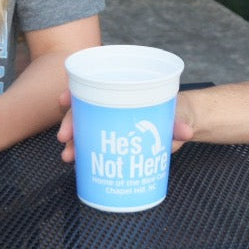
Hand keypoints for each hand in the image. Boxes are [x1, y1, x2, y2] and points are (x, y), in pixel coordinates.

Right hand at [57, 89, 194, 162]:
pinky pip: (94, 144)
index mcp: (125, 89)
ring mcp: (112, 123)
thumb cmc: (178, 110)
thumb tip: (185, 132)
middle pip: (84, 109)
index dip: (75, 91)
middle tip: (65, 138)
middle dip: (70, 122)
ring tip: (69, 156)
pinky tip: (78, 163)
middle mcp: (113, 104)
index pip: (93, 85)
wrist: (183, 123)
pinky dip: (85, 153)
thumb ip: (179, 123)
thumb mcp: (179, 113)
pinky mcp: (115, 141)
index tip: (63, 99)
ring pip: (85, 129)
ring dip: (73, 142)